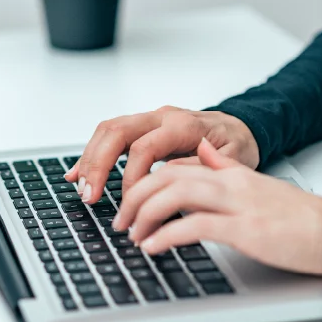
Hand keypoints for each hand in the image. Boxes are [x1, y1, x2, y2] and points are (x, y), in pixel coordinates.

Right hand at [65, 106, 259, 203]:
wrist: (242, 127)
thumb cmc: (237, 145)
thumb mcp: (233, 161)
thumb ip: (201, 167)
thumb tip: (167, 177)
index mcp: (183, 125)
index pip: (144, 147)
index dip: (131, 177)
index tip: (130, 204)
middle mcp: (162, 117)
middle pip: (116, 131)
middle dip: (98, 164)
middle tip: (89, 194)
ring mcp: (150, 120)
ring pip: (108, 131)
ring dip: (90, 159)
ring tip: (82, 187)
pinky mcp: (142, 128)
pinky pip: (110, 136)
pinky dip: (92, 154)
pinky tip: (79, 172)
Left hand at [115, 138, 321, 275]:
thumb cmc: (293, 215)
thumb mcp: (255, 184)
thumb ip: (227, 167)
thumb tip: (205, 152)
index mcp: (227, 172)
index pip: (173, 167)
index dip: (144, 182)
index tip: (128, 203)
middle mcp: (228, 182)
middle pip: (166, 176)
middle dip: (135, 197)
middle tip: (120, 221)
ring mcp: (237, 203)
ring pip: (176, 194)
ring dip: (145, 214)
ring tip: (131, 234)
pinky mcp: (245, 229)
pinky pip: (196, 225)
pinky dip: (167, 234)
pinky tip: (153, 247)